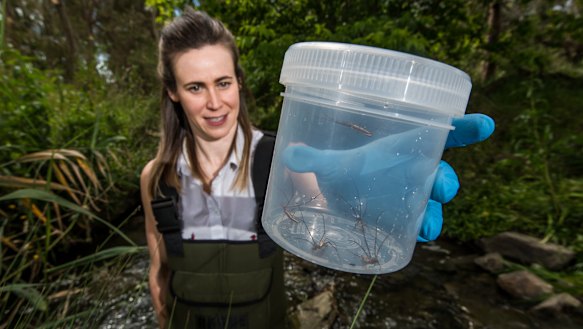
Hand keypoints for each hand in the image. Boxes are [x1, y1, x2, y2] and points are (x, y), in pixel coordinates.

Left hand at [281, 113, 494, 241]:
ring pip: (434, 203)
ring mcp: (412, 197)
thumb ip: (313, 159)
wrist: (338, 193)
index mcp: (405, 147)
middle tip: (441, 184)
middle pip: (441, 173)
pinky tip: (420, 234)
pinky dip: (423, 230)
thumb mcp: (330, 163)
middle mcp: (415, 171)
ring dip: (436, 212)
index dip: (464, 128)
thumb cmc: (345, 167)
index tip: (483, 124)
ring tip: (427, 223)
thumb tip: (290, 154)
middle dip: (446, 180)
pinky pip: (421, 225)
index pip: (442, 133)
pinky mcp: (404, 219)